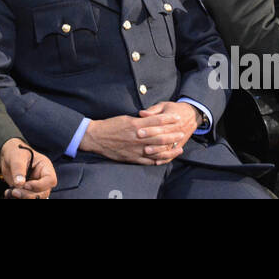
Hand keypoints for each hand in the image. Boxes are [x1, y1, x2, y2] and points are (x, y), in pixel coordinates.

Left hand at [0, 138, 54, 198]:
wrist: (7, 156)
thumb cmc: (16, 152)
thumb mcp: (17, 157)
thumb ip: (18, 169)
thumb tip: (19, 184)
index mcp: (45, 167)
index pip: (50, 180)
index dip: (39, 185)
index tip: (26, 185)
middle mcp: (42, 179)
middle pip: (44, 193)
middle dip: (29, 195)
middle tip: (15, 192)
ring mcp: (35, 187)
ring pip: (35, 198)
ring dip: (23, 198)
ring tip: (11, 192)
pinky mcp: (27, 192)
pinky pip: (25, 198)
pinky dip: (16, 198)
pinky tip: (8, 193)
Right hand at [82, 102, 196, 164]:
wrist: (97, 137)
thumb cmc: (111, 126)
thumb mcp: (126, 118)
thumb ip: (140, 121)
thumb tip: (152, 120)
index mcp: (136, 125)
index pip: (157, 121)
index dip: (168, 119)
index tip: (177, 117)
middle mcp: (138, 137)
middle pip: (160, 136)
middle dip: (173, 135)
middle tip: (182, 132)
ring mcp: (136, 149)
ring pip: (157, 150)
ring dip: (169, 148)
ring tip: (178, 147)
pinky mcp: (133, 158)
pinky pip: (149, 160)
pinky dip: (159, 159)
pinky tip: (166, 158)